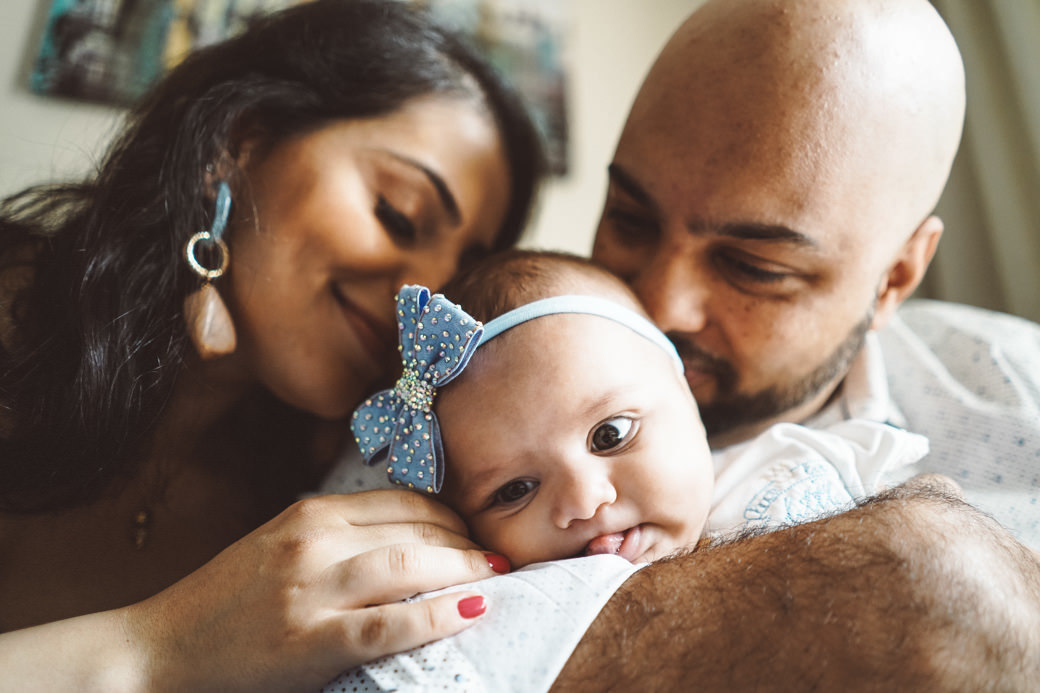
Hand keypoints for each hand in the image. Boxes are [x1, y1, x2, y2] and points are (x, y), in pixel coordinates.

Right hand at [129, 490, 504, 691]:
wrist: (160, 648)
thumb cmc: (225, 601)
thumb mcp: (278, 547)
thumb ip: (335, 536)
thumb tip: (409, 539)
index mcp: (309, 515)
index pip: (401, 501)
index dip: (449, 514)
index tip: (475, 529)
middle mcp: (314, 542)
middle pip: (414, 527)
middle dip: (466, 541)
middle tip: (497, 556)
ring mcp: (312, 590)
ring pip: (410, 564)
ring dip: (464, 569)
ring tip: (495, 577)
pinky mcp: (311, 641)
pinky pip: (391, 624)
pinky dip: (438, 614)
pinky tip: (472, 609)